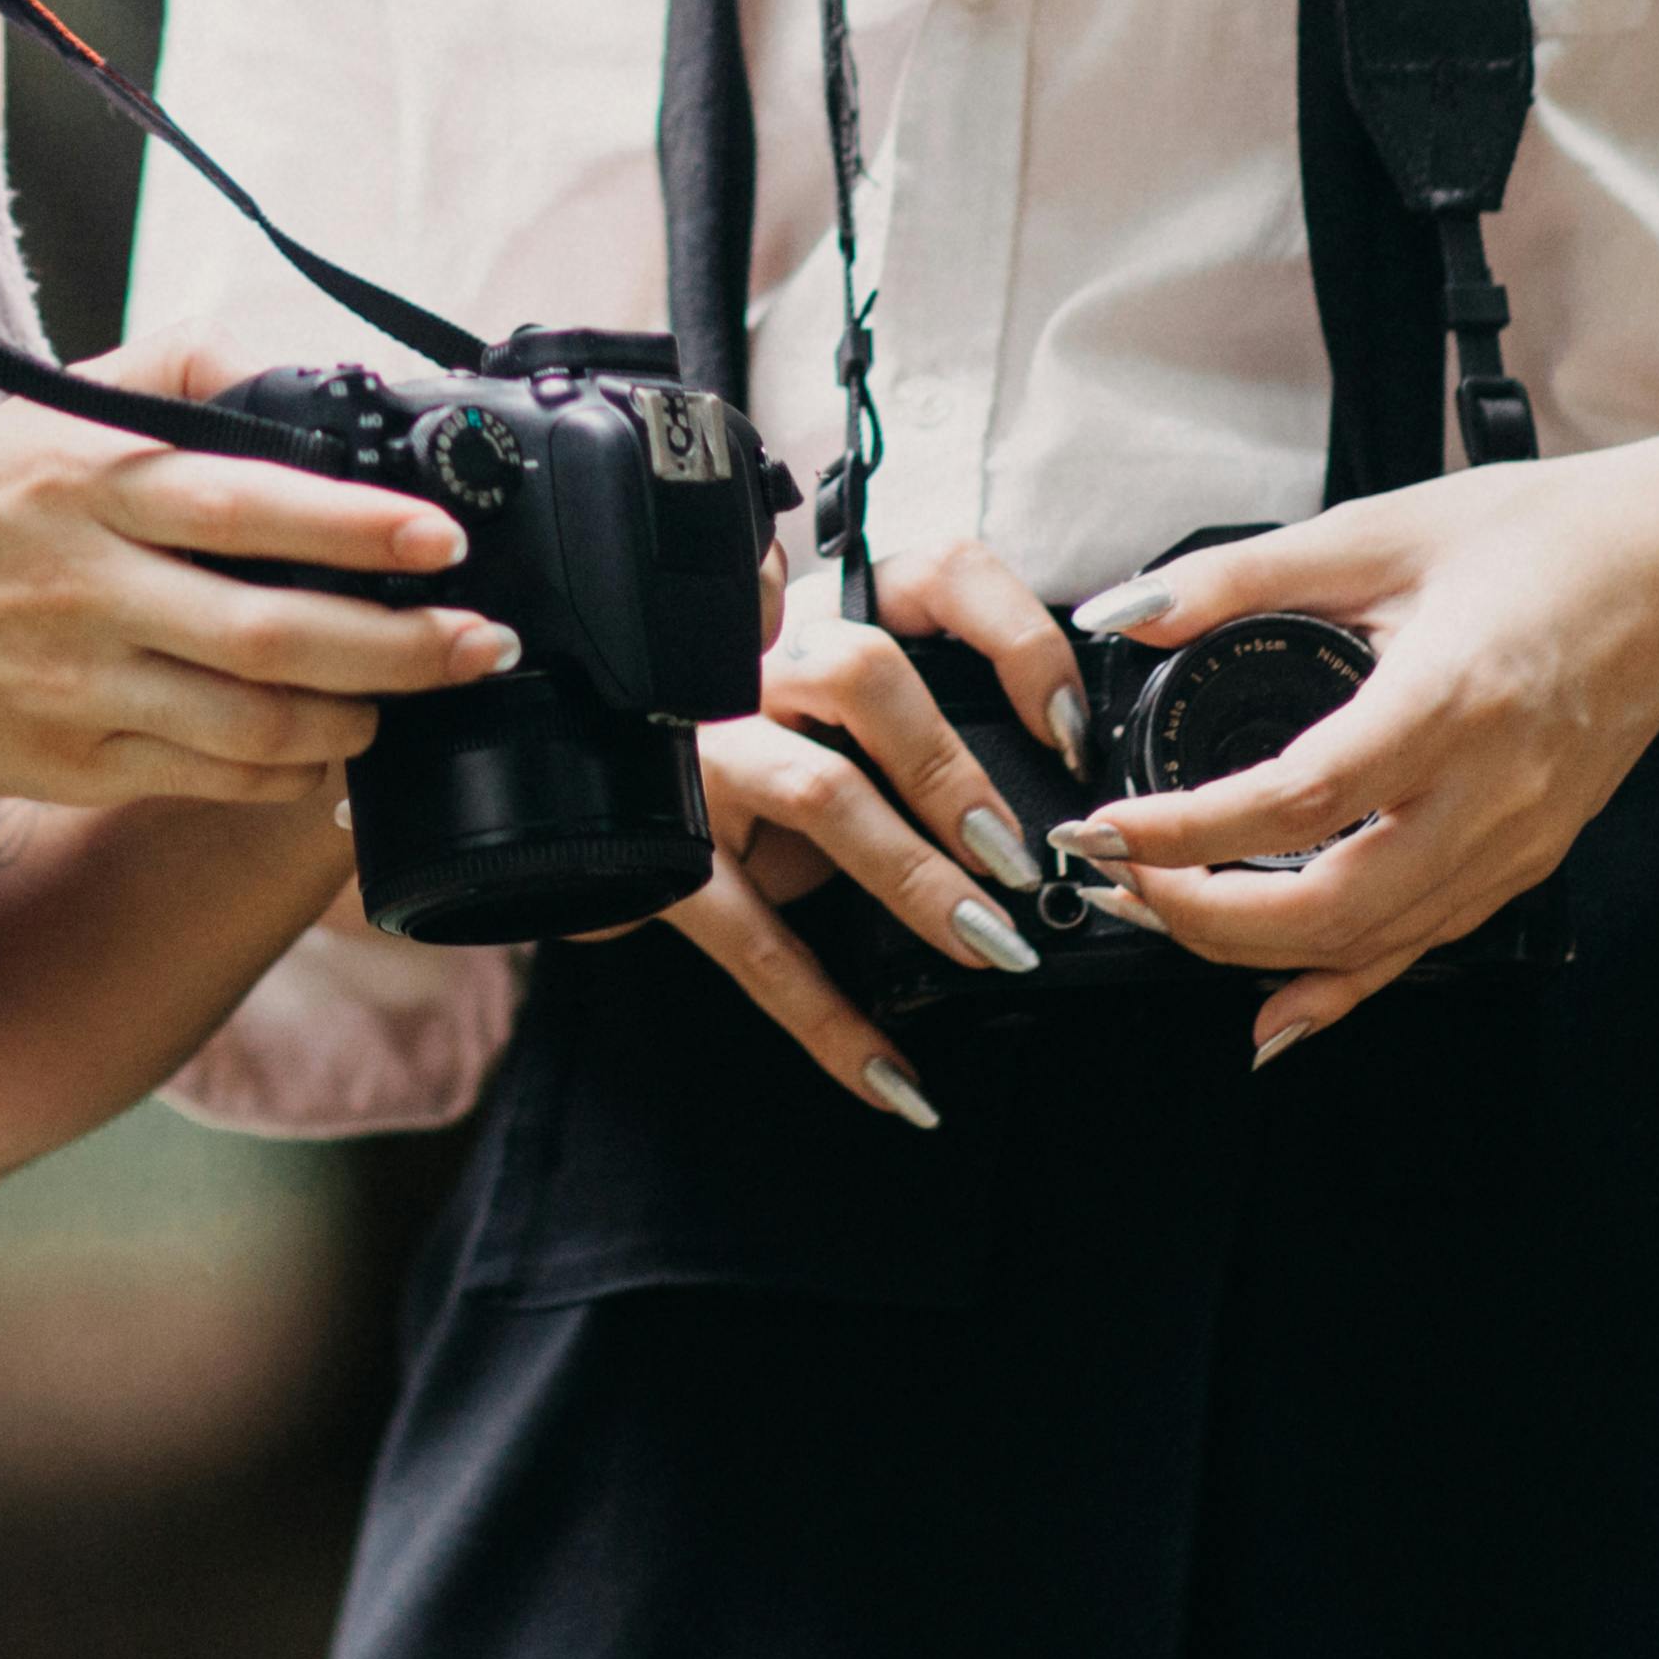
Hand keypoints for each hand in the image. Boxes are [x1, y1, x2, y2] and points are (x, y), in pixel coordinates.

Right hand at [0, 339, 507, 814]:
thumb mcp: (33, 413)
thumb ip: (160, 376)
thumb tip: (273, 360)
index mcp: (87, 488)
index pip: (245, 503)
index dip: (355, 526)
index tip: (438, 537)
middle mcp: (90, 592)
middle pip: (276, 635)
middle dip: (400, 647)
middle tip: (476, 641)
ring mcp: (85, 691)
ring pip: (258, 726)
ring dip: (358, 720)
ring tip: (409, 699)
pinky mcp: (79, 767)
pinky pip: (215, 782)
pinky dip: (290, 776)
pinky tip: (330, 756)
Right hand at [622, 532, 1086, 1132]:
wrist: (588, 808)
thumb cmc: (753, 763)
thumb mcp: (832, 726)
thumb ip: (925, 731)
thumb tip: (1058, 789)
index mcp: (822, 625)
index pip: (938, 576)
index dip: (1017, 641)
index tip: (1070, 731)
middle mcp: (754, 671)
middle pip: (864, 672)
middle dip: (953, 769)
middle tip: (1016, 859)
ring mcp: (706, 758)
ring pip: (819, 792)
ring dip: (915, 876)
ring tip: (988, 945)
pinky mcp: (671, 857)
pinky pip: (756, 942)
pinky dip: (831, 1020)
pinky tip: (895, 1081)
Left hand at [1044, 441, 1658, 1057]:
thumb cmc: (1544, 537)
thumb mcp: (1379, 528)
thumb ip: (1241, 574)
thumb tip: (1124, 611)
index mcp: (1450, 698)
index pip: (1301, 800)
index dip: (1188, 832)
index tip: (1105, 829)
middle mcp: (1491, 791)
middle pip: (1334, 906)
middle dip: (1203, 915)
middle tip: (1116, 879)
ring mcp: (1517, 841)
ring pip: (1373, 941)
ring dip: (1252, 950)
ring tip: (1158, 912)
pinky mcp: (1528, 861)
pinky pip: (1423, 944)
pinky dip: (1342, 984)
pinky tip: (1276, 1011)